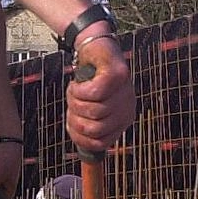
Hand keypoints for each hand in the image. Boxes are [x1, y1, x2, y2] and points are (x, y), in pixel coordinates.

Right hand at [65, 35, 134, 155]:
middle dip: (74, 116)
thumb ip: (88, 126)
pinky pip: (93, 93)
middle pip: (94, 129)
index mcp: (122, 120)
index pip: (100, 144)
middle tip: (72, 101)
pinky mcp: (117, 76)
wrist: (94, 48)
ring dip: (74, 100)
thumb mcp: (89, 107)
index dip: (79, 137)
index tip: (70, 122)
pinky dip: (78, 89)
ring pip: (93, 111)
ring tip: (75, 90)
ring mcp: (125, 93)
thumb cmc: (89, 80)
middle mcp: (127, 109)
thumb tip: (83, 150)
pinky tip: (78, 82)